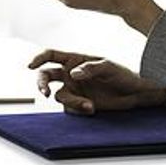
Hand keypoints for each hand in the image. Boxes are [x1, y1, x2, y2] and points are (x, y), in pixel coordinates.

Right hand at [29, 49, 165, 114]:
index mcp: (74, 59)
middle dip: (42, 84)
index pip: (50, 56)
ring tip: (88, 105)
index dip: (38, 59)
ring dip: (71, 101)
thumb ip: (89, 68)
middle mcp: (70, 74)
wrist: (135, 94)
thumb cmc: (122, 74)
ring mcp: (74, 90)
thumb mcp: (108, 67)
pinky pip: (69, 108)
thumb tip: (72, 73)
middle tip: (45, 93)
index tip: (30, 66)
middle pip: (46, 76)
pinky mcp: (79, 104)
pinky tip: (92, 108)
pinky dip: (78, 109)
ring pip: (60, 96)